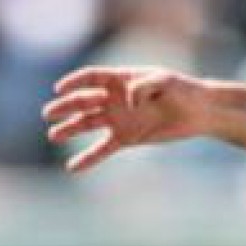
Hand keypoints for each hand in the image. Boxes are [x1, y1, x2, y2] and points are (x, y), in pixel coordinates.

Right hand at [43, 68, 208, 172]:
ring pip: (87, 124)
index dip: (73, 83)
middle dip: (65, 107)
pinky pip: (102, 149)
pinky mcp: (126, 138)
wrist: (197, 112)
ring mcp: (118, 119)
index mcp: (120, 80)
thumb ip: (144, 86)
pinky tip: (73, 167)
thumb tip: (127, 100)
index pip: (90, 78)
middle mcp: (114, 99)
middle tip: (48, 114)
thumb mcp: (165, 81)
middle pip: (83, 101)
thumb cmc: (182, 90)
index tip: (59, 89)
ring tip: (54, 135)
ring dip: (69, 129)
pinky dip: (88, 158)